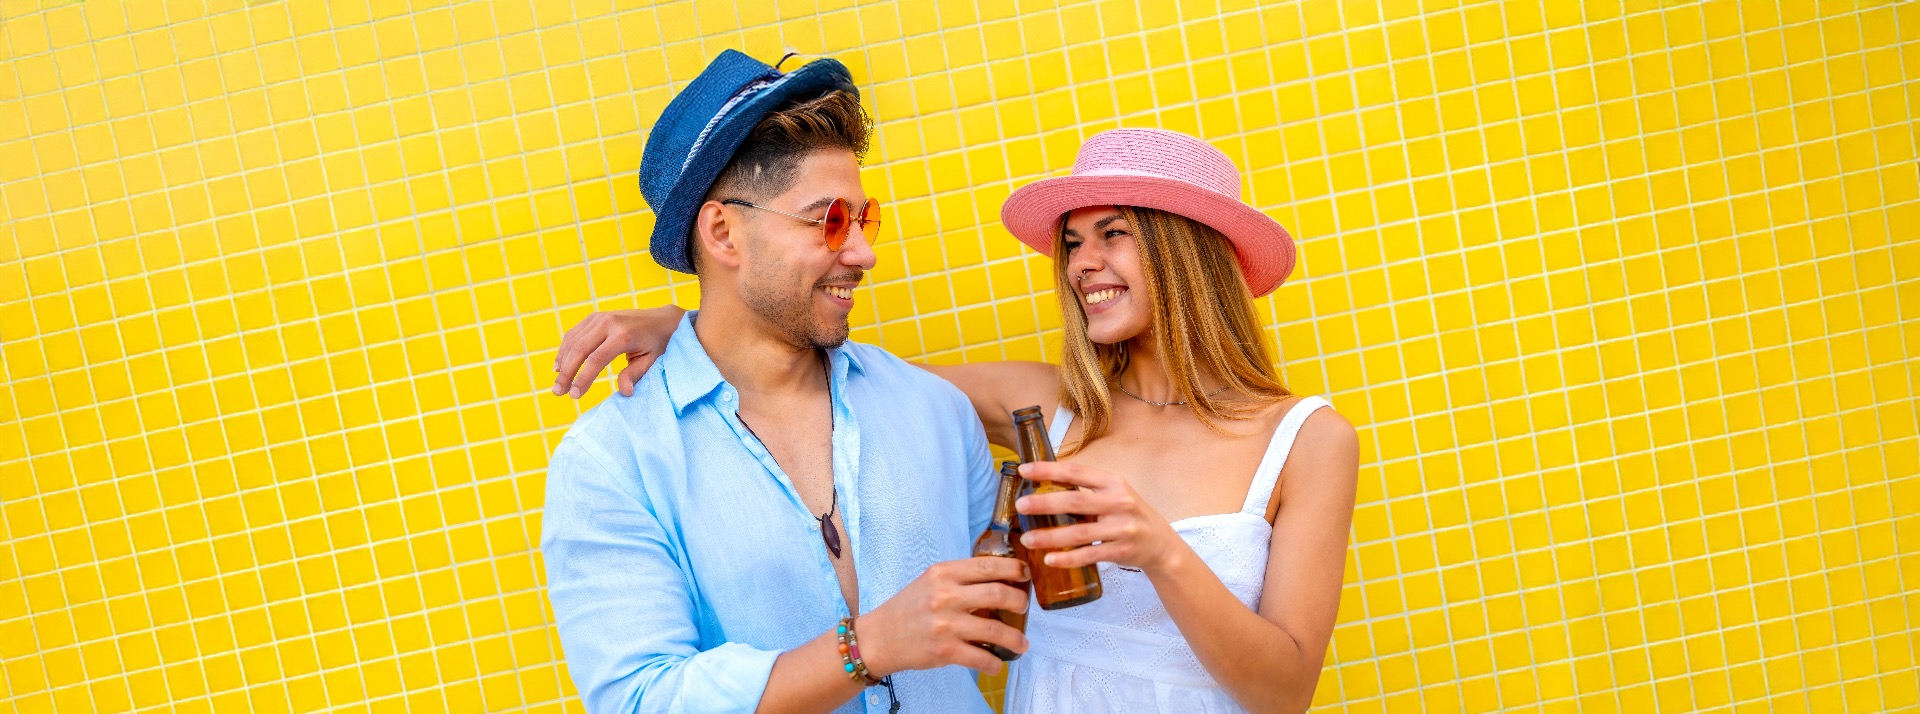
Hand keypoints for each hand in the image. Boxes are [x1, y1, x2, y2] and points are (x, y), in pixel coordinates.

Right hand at [550, 306, 685, 397]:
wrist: (662, 319)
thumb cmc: (658, 344)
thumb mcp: (652, 361)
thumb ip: (635, 375)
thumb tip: (625, 392)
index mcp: (624, 335)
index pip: (597, 359)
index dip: (583, 378)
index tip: (575, 395)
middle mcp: (609, 322)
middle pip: (579, 349)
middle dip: (566, 373)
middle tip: (558, 393)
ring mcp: (600, 317)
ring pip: (573, 341)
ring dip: (562, 363)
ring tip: (557, 385)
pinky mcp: (594, 317)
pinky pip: (574, 334)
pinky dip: (564, 350)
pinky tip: (559, 366)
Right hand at [855, 557, 1029, 676]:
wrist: (880, 637)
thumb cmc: (909, 607)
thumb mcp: (931, 581)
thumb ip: (960, 577)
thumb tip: (1000, 577)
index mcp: (943, 573)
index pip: (988, 566)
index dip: (1014, 569)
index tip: (1025, 574)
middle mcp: (945, 596)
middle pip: (999, 593)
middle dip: (1020, 602)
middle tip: (1023, 608)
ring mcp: (946, 625)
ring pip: (996, 630)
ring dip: (1016, 639)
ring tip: (1022, 643)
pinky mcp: (945, 651)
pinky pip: (982, 658)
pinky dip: (995, 663)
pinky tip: (998, 663)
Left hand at [1016, 461, 1180, 571]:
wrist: (1161, 544)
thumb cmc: (1130, 515)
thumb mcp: (1115, 494)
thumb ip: (1087, 488)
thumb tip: (1045, 483)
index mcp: (1113, 483)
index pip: (1076, 472)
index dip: (1049, 470)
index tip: (1024, 470)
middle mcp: (1119, 502)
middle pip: (1076, 501)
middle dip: (1045, 503)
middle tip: (1020, 505)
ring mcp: (1122, 528)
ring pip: (1080, 532)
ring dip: (1051, 536)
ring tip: (1027, 539)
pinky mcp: (1122, 551)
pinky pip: (1090, 555)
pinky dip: (1069, 558)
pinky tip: (1050, 559)